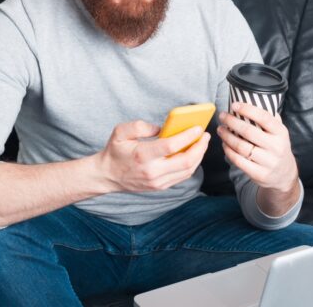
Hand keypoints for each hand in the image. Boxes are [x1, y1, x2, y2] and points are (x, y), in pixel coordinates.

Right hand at [96, 120, 210, 192]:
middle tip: (205, 135)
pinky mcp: (160, 186)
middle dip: (200, 147)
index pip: (171, 146)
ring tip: (202, 143)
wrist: (107, 175)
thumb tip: (162, 128)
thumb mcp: (120, 132)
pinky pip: (182, 176)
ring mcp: (157, 182)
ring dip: (198, 156)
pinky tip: (193, 153)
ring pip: (187, 170)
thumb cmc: (115, 151)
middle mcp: (152, 171)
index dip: (188, 136)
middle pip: (185, 161)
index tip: (198, 128)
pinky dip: (192, 164)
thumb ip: (140, 126)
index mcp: (142, 156)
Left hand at [217, 102, 297, 192]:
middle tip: (222, 116)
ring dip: (227, 136)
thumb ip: (269, 119)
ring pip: (241, 146)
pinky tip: (225, 144)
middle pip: (248, 131)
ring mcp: (268, 162)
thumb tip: (252, 101)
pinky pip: (239, 160)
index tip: (234, 105)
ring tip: (221, 129)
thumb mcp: (279, 133)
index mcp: (281, 133)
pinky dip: (228, 151)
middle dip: (231, 122)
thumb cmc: (277, 147)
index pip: (264, 118)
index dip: (247, 109)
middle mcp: (276, 147)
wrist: (284, 174)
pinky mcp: (259, 173)